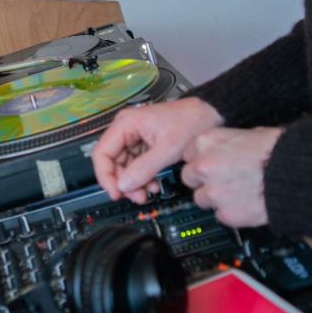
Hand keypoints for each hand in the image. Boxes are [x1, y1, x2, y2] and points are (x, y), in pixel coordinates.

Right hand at [92, 97, 223, 204]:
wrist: (209, 114)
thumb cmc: (190, 123)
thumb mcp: (167, 150)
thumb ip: (144, 169)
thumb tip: (124, 186)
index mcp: (125, 124)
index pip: (102, 153)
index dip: (105, 177)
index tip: (116, 194)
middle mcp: (126, 129)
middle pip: (112, 162)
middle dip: (123, 182)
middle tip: (138, 197)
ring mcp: (135, 137)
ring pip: (123, 166)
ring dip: (134, 182)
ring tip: (149, 192)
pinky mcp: (144, 144)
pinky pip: (135, 164)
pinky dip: (142, 177)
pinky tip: (153, 184)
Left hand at [180, 127, 282, 227]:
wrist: (298, 173)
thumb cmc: (280, 150)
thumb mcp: (248, 132)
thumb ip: (227, 142)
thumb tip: (225, 147)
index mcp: (207, 141)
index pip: (187, 153)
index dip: (200, 159)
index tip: (209, 164)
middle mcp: (204, 166)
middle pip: (189, 177)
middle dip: (203, 180)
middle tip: (222, 180)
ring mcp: (214, 192)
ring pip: (201, 199)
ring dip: (215, 198)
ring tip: (237, 193)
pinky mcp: (227, 214)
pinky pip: (221, 216)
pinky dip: (232, 213)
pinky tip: (247, 204)